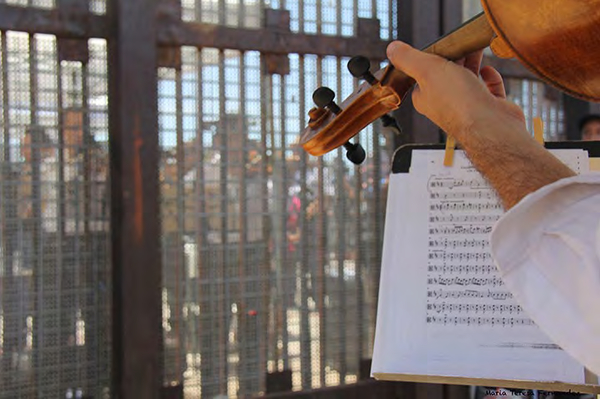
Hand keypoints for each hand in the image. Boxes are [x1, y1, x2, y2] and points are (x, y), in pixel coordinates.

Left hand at [386, 41, 574, 208]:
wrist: (492, 126)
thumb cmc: (458, 102)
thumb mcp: (426, 71)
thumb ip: (408, 58)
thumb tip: (392, 49)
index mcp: (425, 99)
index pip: (422, 74)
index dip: (430, 58)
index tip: (440, 43)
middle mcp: (445, 105)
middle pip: (447, 74)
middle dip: (455, 56)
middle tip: (462, 42)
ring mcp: (468, 108)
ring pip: (468, 79)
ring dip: (472, 62)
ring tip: (476, 48)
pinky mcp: (488, 109)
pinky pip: (488, 89)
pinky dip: (489, 78)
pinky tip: (488, 69)